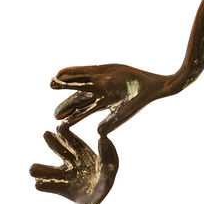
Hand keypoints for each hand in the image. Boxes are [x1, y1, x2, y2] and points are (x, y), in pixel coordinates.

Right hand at [29, 124, 117, 203]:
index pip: (75, 142)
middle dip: (54, 143)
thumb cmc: (108, 182)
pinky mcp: (63, 190)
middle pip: (61, 152)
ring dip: (41, 169)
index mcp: (85, 155)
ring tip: (31, 169)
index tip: (60, 127)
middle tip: (46, 134)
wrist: (101, 199)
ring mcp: (67, 177)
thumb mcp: (111, 166)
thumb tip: (103, 139)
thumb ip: (108, 154)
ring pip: (51, 171)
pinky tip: (37, 185)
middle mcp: (74, 164)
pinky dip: (44, 186)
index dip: (67, 135)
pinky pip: (51, 187)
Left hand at [49, 62, 165, 129]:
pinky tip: (59, 74)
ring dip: (64, 84)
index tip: (61, 124)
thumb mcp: (122, 114)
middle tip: (55, 114)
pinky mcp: (102, 70)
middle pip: (78, 98)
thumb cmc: (139, 101)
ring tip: (51, 84)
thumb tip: (98, 133)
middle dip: (67, 105)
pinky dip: (72, 73)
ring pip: (78, 83)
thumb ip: (110, 123)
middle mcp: (98, 91)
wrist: (151, 86)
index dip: (73, 117)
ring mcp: (99, 80)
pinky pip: (84, 72)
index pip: (84, 111)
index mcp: (103, 103)